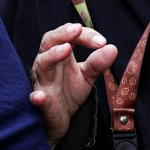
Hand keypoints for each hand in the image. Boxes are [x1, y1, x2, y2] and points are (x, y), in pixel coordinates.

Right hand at [30, 22, 118, 148]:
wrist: (61, 120)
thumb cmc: (69, 92)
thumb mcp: (86, 76)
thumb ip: (97, 63)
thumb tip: (112, 48)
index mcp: (59, 54)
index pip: (69, 36)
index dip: (85, 35)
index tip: (101, 42)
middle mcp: (47, 63)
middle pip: (49, 41)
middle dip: (62, 34)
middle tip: (76, 29)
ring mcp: (42, 82)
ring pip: (42, 64)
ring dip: (52, 55)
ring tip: (65, 49)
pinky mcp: (40, 102)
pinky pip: (36, 97)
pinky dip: (38, 97)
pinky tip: (40, 97)